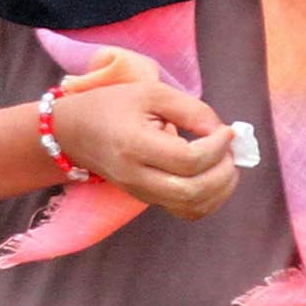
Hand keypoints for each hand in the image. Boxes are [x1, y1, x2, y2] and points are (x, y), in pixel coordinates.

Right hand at [52, 74, 240, 221]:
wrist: (75, 132)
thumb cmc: (113, 106)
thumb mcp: (151, 93)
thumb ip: (191, 109)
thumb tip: (223, 132)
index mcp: (135, 145)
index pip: (188, 160)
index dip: (216, 147)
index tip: (226, 130)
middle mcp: (136, 177)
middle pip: (191, 192)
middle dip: (223, 172)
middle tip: (230, 150)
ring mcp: (141, 193)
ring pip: (192, 207)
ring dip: (221, 189)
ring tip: (226, 163)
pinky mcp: (147, 199)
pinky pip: (186, 212)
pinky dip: (209, 200)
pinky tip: (215, 178)